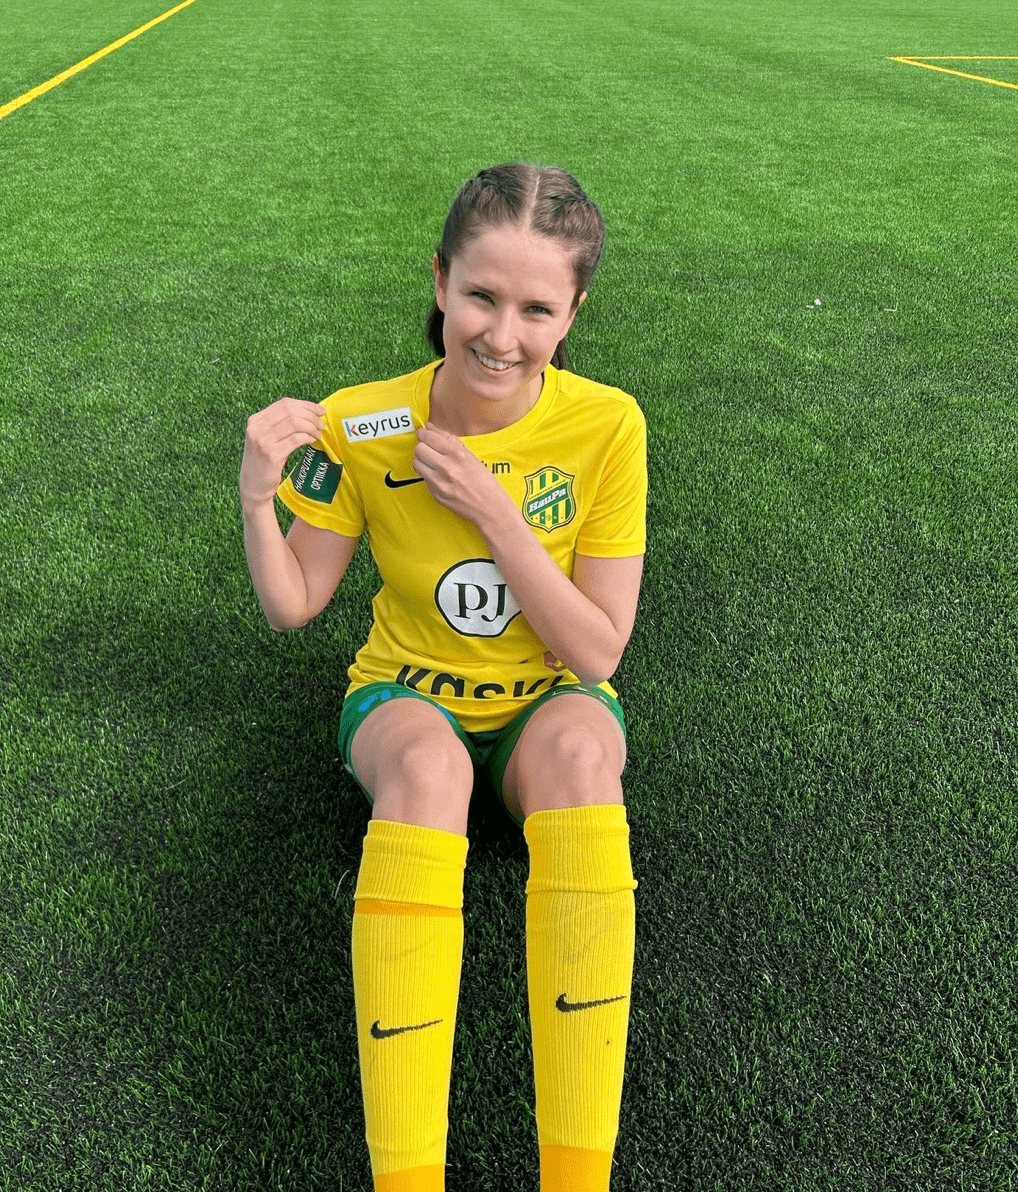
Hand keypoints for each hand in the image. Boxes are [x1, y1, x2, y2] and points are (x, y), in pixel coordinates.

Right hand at [240, 396, 326, 511]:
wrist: (253, 487)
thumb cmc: (264, 462)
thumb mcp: (266, 438)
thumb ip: (280, 425)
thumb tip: (308, 413)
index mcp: (256, 420)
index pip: (284, 403)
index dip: (306, 405)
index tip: (320, 410)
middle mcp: (257, 428)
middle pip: (290, 411)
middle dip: (311, 416)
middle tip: (321, 425)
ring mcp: (263, 441)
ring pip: (294, 423)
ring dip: (311, 427)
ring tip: (317, 435)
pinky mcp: (271, 455)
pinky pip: (295, 439)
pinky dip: (307, 438)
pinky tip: (311, 442)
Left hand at [413, 421, 510, 528]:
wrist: (489, 507)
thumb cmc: (484, 482)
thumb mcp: (471, 456)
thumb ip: (450, 441)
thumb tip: (431, 428)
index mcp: (458, 454)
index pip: (429, 437)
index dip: (423, 433)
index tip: (423, 432)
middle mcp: (447, 467)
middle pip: (419, 449)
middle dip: (422, 446)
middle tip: (427, 447)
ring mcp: (439, 482)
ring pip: (417, 463)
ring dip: (422, 460)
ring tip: (431, 462)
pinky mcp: (435, 494)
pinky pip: (423, 478)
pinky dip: (428, 474)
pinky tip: (438, 475)